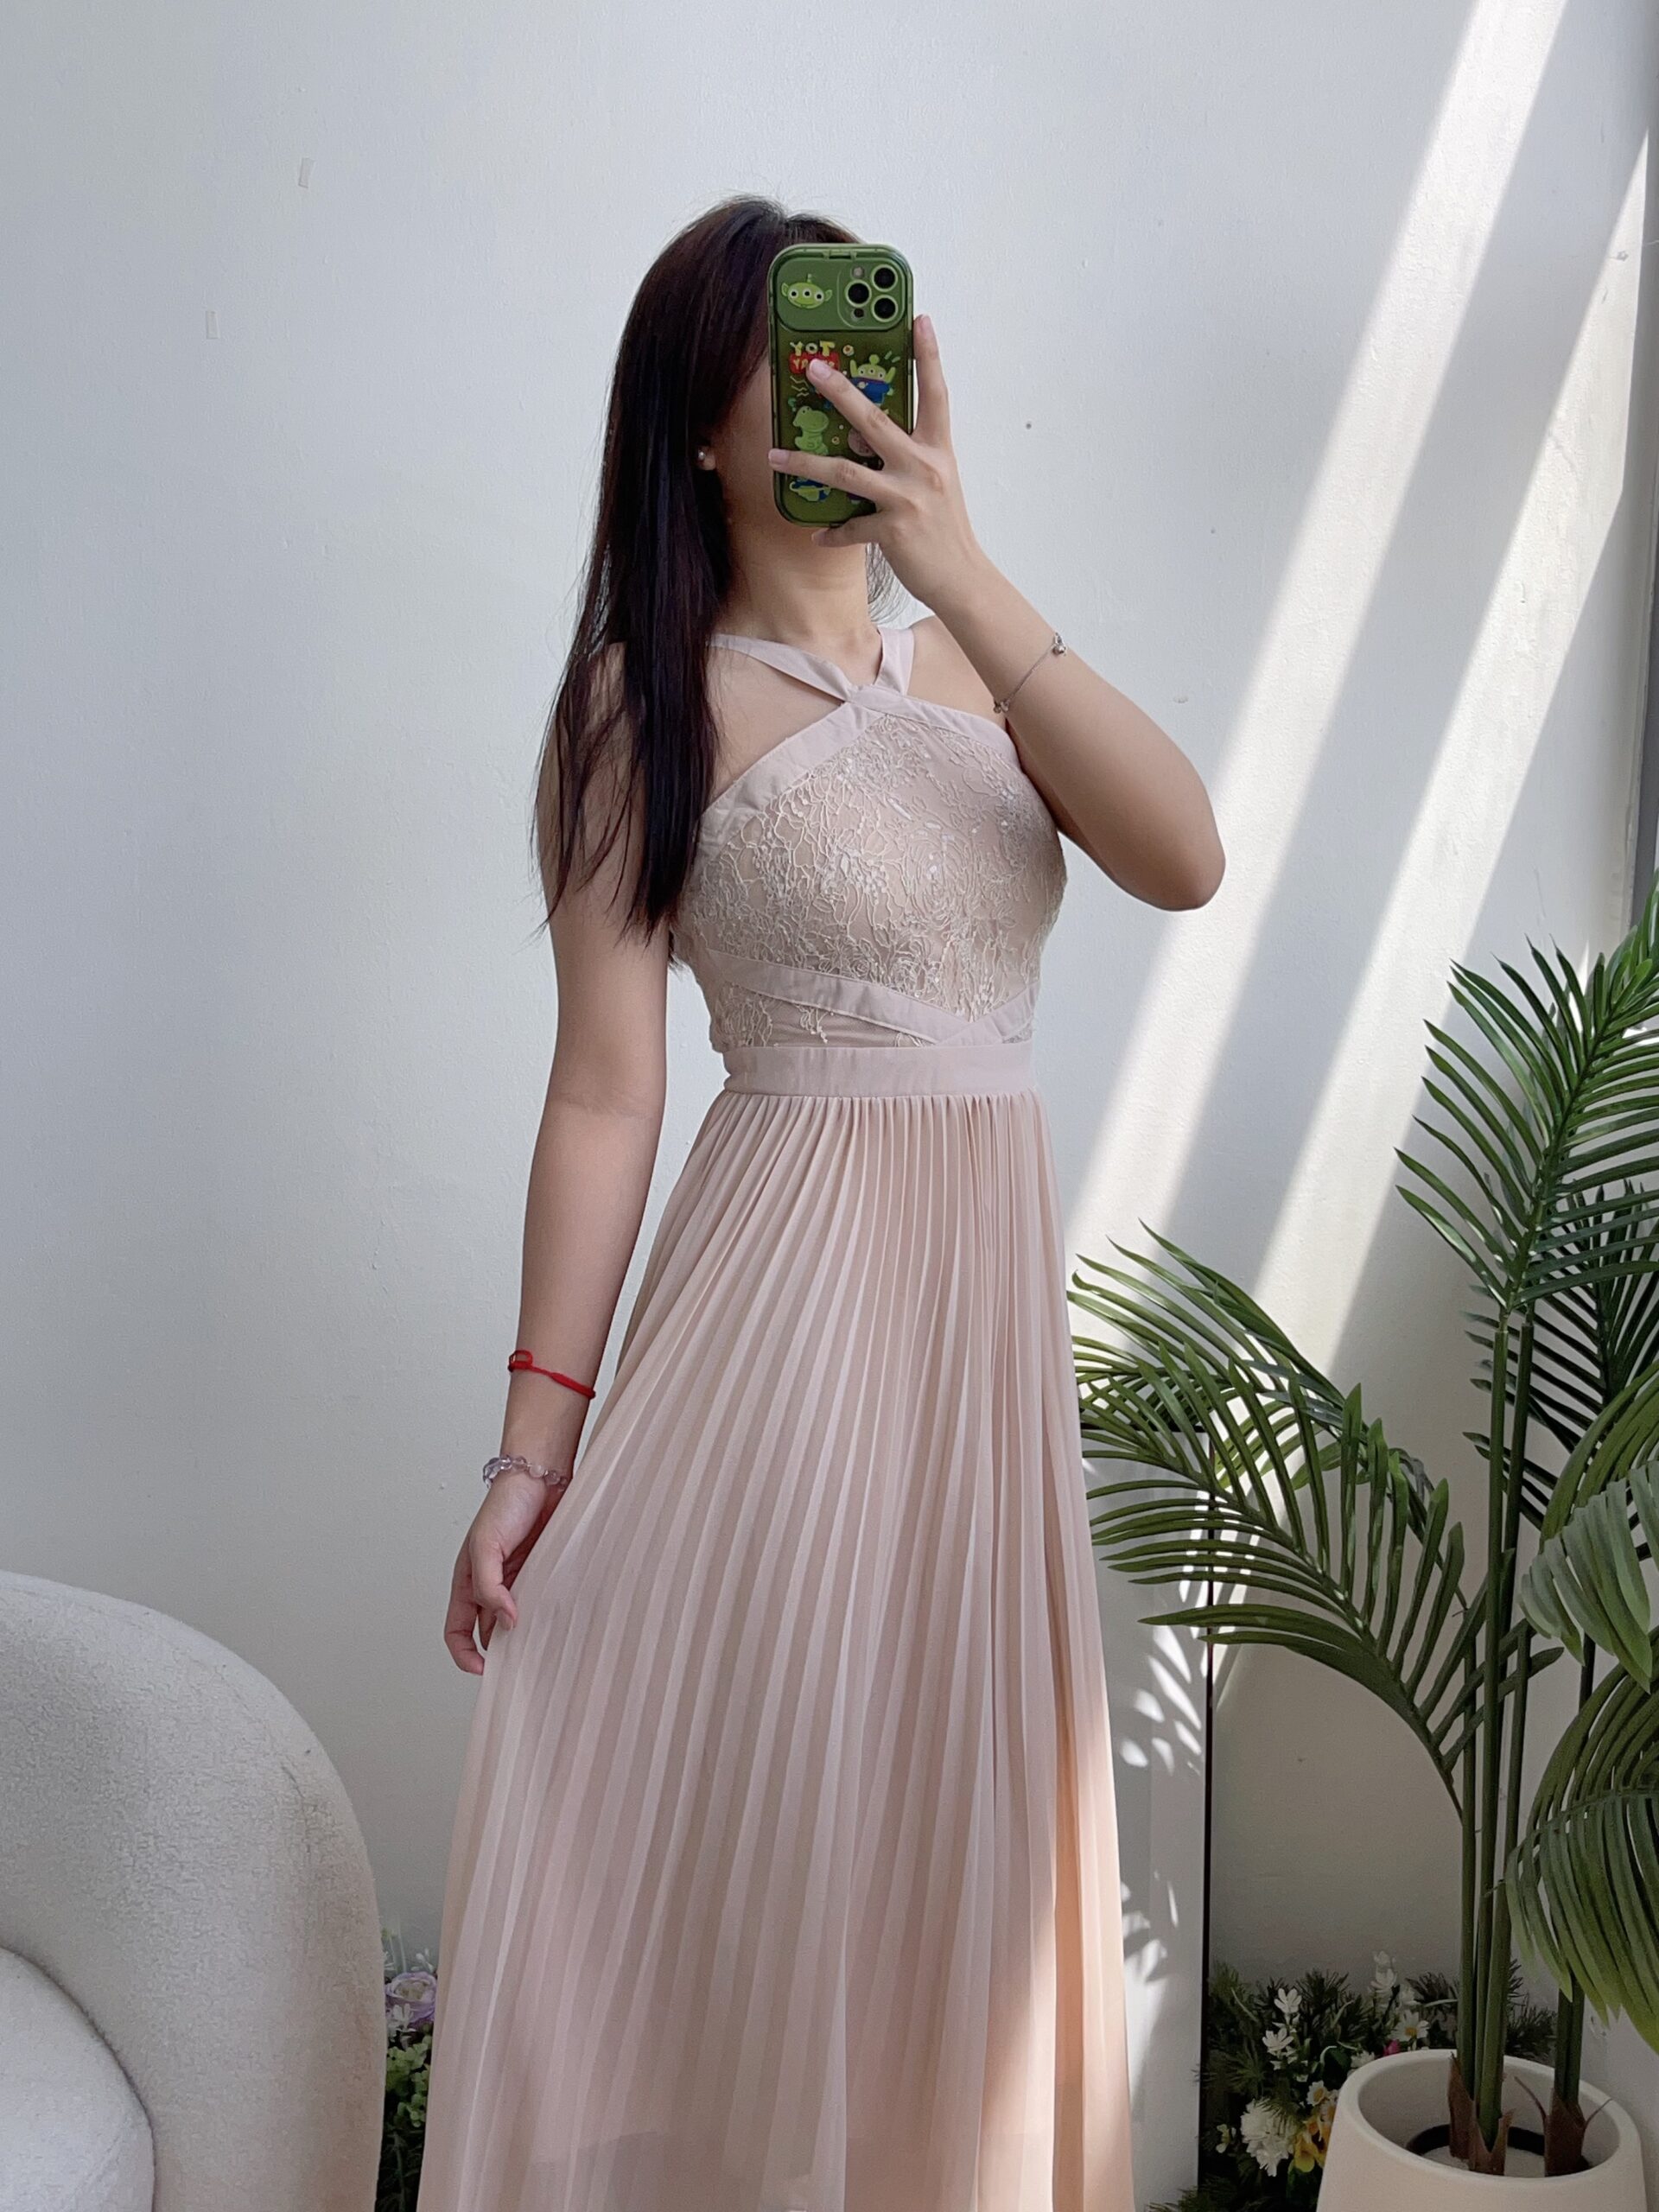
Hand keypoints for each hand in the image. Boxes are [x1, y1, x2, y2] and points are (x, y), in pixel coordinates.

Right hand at [443, 1469, 560, 1675]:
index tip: (484, 1670)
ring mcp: (517, 1582)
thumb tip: (505, 1623)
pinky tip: (555, 1622)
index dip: (464, 1655)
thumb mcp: (485, 1546)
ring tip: (539, 1646)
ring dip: (525, 1635)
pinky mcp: (541, 1575)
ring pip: (516, 1622)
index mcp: (467, 1582)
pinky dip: (545, 1617)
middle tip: (519, 1664)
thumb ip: (489, 1587)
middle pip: (488, 1633)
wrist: (542, 1477)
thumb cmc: (506, 1503)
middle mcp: (491, 1586)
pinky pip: (540, 1605)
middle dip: (500, 1651)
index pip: (456, 1632)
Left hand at [767, 312, 988, 606]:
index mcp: (937, 450)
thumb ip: (902, 455)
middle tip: (813, 368)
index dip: (929, 356)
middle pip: (875, 421)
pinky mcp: (894, 531)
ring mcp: (908, 499)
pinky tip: (818, 535)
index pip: (936, 393)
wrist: (962, 578)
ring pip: (847, 472)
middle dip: (841, 392)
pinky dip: (832, 533)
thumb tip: (855, 436)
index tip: (919, 319)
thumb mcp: (934, 482)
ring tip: (775, 456)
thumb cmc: (944, 528)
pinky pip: (850, 527)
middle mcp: (924, 467)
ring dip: (806, 464)